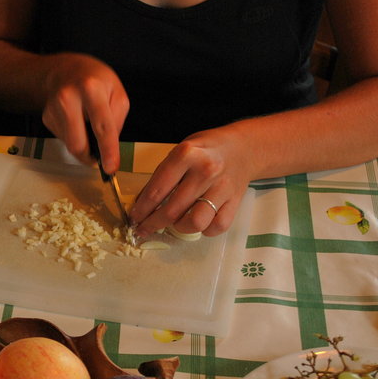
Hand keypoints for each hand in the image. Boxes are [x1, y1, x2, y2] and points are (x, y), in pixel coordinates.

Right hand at [41, 53, 128, 172]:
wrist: (66, 70)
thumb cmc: (95, 80)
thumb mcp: (117, 92)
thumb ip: (117, 119)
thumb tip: (109, 146)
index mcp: (90, 89)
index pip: (102, 127)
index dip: (107, 150)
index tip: (110, 167)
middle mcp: (68, 98)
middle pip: (78, 143)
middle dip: (90, 156)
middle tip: (99, 156)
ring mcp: (53, 108)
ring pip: (70, 144)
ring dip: (83, 143)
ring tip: (87, 124)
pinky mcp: (47, 118)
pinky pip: (63, 139)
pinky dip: (74, 136)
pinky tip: (76, 121)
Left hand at [129, 129, 253, 237]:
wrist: (243, 148)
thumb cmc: (206, 150)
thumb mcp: (180, 151)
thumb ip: (163, 175)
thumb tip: (142, 203)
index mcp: (186, 155)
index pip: (156, 191)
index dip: (141, 210)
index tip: (134, 218)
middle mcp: (205, 171)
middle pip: (172, 210)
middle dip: (153, 224)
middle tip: (144, 229)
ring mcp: (222, 188)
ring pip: (195, 223)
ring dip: (179, 228)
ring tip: (174, 223)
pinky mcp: (235, 201)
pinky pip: (216, 227)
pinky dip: (205, 230)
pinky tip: (198, 222)